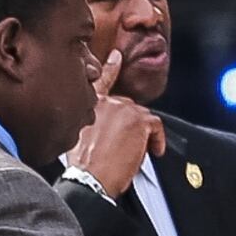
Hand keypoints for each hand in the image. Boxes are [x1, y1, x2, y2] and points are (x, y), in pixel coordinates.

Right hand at [68, 48, 163, 197]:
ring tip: (138, 152)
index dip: (110, 67)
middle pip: (128, 107)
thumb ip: (92, 125)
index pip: (100, 81)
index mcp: (88, 104)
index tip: (116, 56)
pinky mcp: (138, 121)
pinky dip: (157, 140)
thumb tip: (106, 133)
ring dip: (144, 135)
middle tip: (130, 145)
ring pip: (142, 117)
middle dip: (132, 125)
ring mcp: (122, 109)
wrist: (89, 179)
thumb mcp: (78, 138)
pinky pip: (156, 126)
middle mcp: (105, 102)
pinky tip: (153, 151)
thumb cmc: (83, 166)